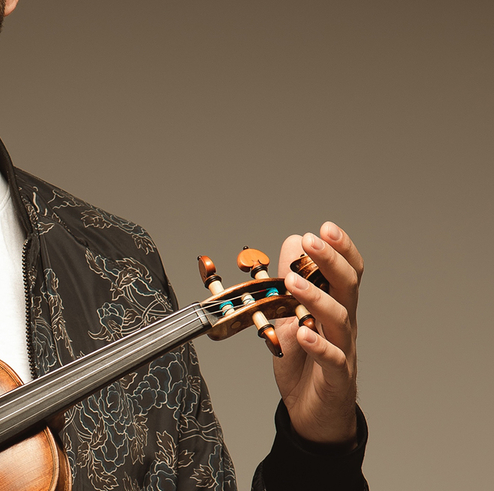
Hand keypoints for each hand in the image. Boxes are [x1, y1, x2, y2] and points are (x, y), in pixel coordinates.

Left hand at [272, 221, 362, 445]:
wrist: (311, 411)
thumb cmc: (304, 361)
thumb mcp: (291, 315)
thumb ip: (292, 284)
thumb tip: (292, 244)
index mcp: (335, 306)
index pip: (347, 272)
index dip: (341, 250)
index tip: (326, 228)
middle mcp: (343, 324)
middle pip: (347, 287)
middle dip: (331, 260)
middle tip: (312, 240)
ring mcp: (343, 349)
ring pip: (339, 318)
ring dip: (317, 297)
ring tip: (294, 281)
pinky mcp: (336, 377)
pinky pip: (333, 359)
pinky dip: (319, 344)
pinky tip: (304, 332)